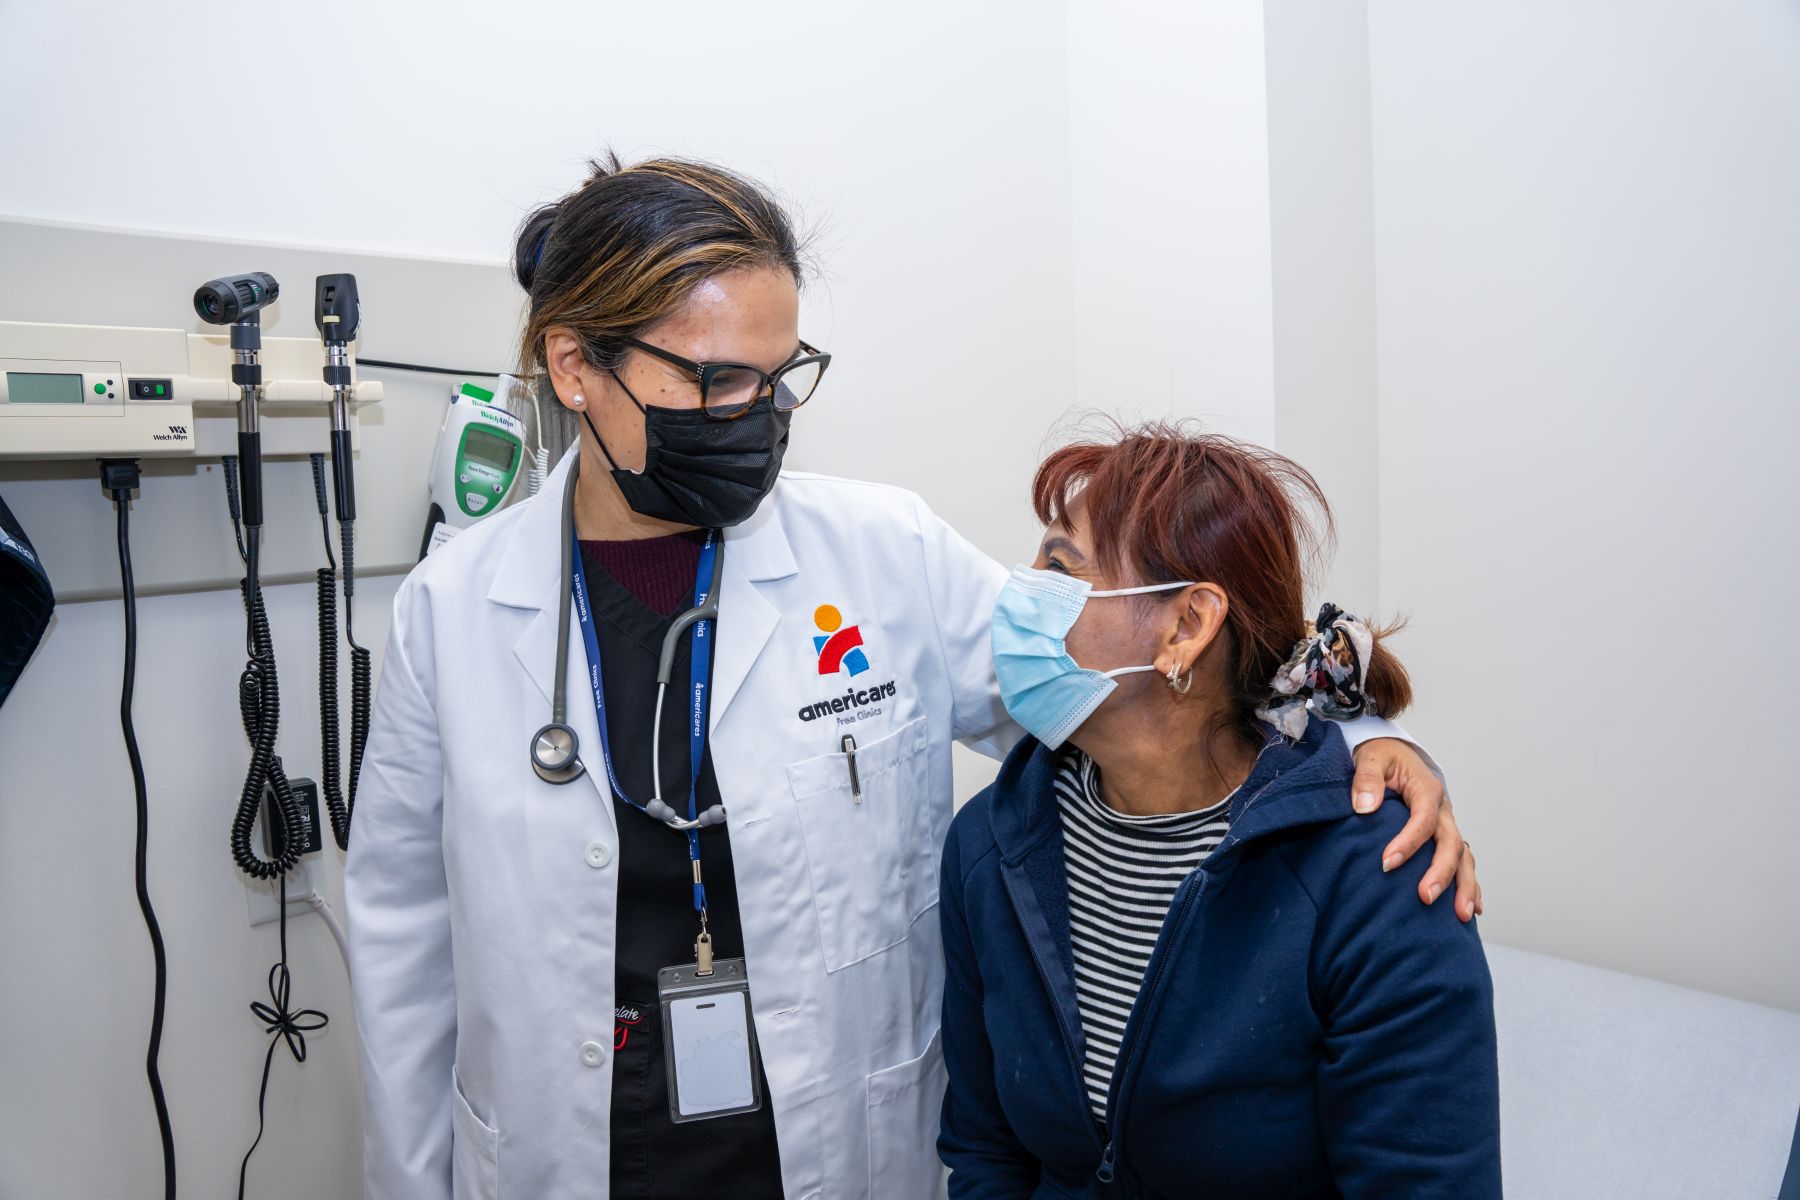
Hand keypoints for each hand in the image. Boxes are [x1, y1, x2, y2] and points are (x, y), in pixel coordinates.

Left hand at [1349, 738, 1481, 922]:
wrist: (1391, 753)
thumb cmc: (1380, 757)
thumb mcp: (1369, 759)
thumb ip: (1366, 779)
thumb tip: (1364, 806)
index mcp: (1427, 789)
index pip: (1423, 819)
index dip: (1408, 843)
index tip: (1386, 864)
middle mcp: (1443, 810)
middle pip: (1451, 843)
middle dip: (1441, 872)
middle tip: (1424, 897)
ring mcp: (1446, 825)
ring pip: (1464, 857)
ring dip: (1465, 886)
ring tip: (1460, 915)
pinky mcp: (1444, 836)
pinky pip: (1463, 862)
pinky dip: (1470, 884)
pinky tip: (1473, 909)